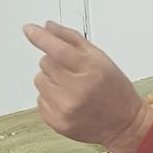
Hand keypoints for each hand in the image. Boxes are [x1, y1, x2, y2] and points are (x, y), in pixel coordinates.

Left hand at [23, 21, 148, 152]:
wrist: (124, 124)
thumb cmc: (115, 90)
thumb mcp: (101, 59)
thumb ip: (72, 40)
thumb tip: (48, 28)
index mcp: (90, 71)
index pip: (58, 49)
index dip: (41, 38)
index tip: (29, 29)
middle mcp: (76, 91)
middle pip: (45, 63)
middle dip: (56, 64)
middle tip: (74, 73)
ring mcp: (65, 108)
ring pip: (39, 80)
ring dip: (51, 80)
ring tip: (71, 88)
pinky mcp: (56, 122)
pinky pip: (40, 99)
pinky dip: (50, 97)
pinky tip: (68, 101)